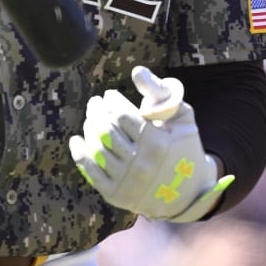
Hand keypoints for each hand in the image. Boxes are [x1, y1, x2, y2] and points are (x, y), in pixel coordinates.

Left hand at [68, 66, 232, 222]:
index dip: (111, 101)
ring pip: (96, 148)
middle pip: (105, 130)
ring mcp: (126, 181)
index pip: (121, 114)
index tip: (110, 96)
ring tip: (92, 118)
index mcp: (157, 142)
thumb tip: (136, 71)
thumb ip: (160, 91)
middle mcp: (140, 163)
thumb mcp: (181, 116)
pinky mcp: (115, 194)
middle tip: (95, 103)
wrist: (188, 192)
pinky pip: (89, 171)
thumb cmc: (183, 145)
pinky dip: (79, 153)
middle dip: (95, 111)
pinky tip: (78, 140)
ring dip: (89, 128)